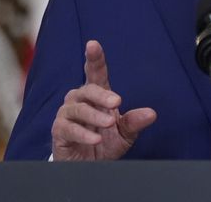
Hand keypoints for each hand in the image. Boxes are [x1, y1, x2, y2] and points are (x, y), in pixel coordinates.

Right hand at [51, 40, 156, 159]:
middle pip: (88, 90)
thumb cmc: (106, 143)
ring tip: (109, 124)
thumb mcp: (125, 134)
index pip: (95, 72)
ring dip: (94, 116)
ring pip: (78, 109)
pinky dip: (83, 133)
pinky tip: (95, 138)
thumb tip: (152, 113)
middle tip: (117, 102)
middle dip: (101, 95)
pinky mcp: (59, 131)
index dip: (94, 58)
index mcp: (97, 95)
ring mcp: (67, 114)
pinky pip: (68, 128)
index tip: (93, 44)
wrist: (89, 167)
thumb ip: (135, 122)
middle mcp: (79, 100)